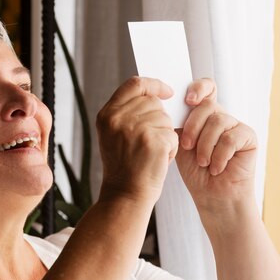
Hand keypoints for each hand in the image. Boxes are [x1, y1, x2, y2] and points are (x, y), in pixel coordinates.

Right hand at [96, 77, 177, 203]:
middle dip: (159, 120)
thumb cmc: (124, 167)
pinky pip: (173, 135)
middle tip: (148, 142)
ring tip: (151, 154)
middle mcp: (118, 118)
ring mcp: (135, 128)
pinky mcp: (153, 140)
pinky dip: (171, 149)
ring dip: (165, 136)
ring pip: (166, 119)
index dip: (154, 85)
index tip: (166, 91)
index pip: (134, 84)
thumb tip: (155, 94)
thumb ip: (127, 113)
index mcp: (107, 115)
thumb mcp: (114, 135)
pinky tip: (158, 160)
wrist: (125, 195)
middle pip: (154, 102)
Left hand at [176, 78, 256, 209]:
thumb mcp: (180, 144)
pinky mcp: (248, 137)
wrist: (212, 196)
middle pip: (207, 105)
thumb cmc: (195, 171)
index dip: (199, 88)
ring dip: (205, 146)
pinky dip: (219, 156)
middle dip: (193, 127)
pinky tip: (216, 168)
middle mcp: (220, 117)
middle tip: (186, 147)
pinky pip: (231, 138)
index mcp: (203, 116)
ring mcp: (236, 126)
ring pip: (218, 121)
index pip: (206, 88)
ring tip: (203, 163)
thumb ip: (178, 124)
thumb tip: (169, 105)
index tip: (188, 100)